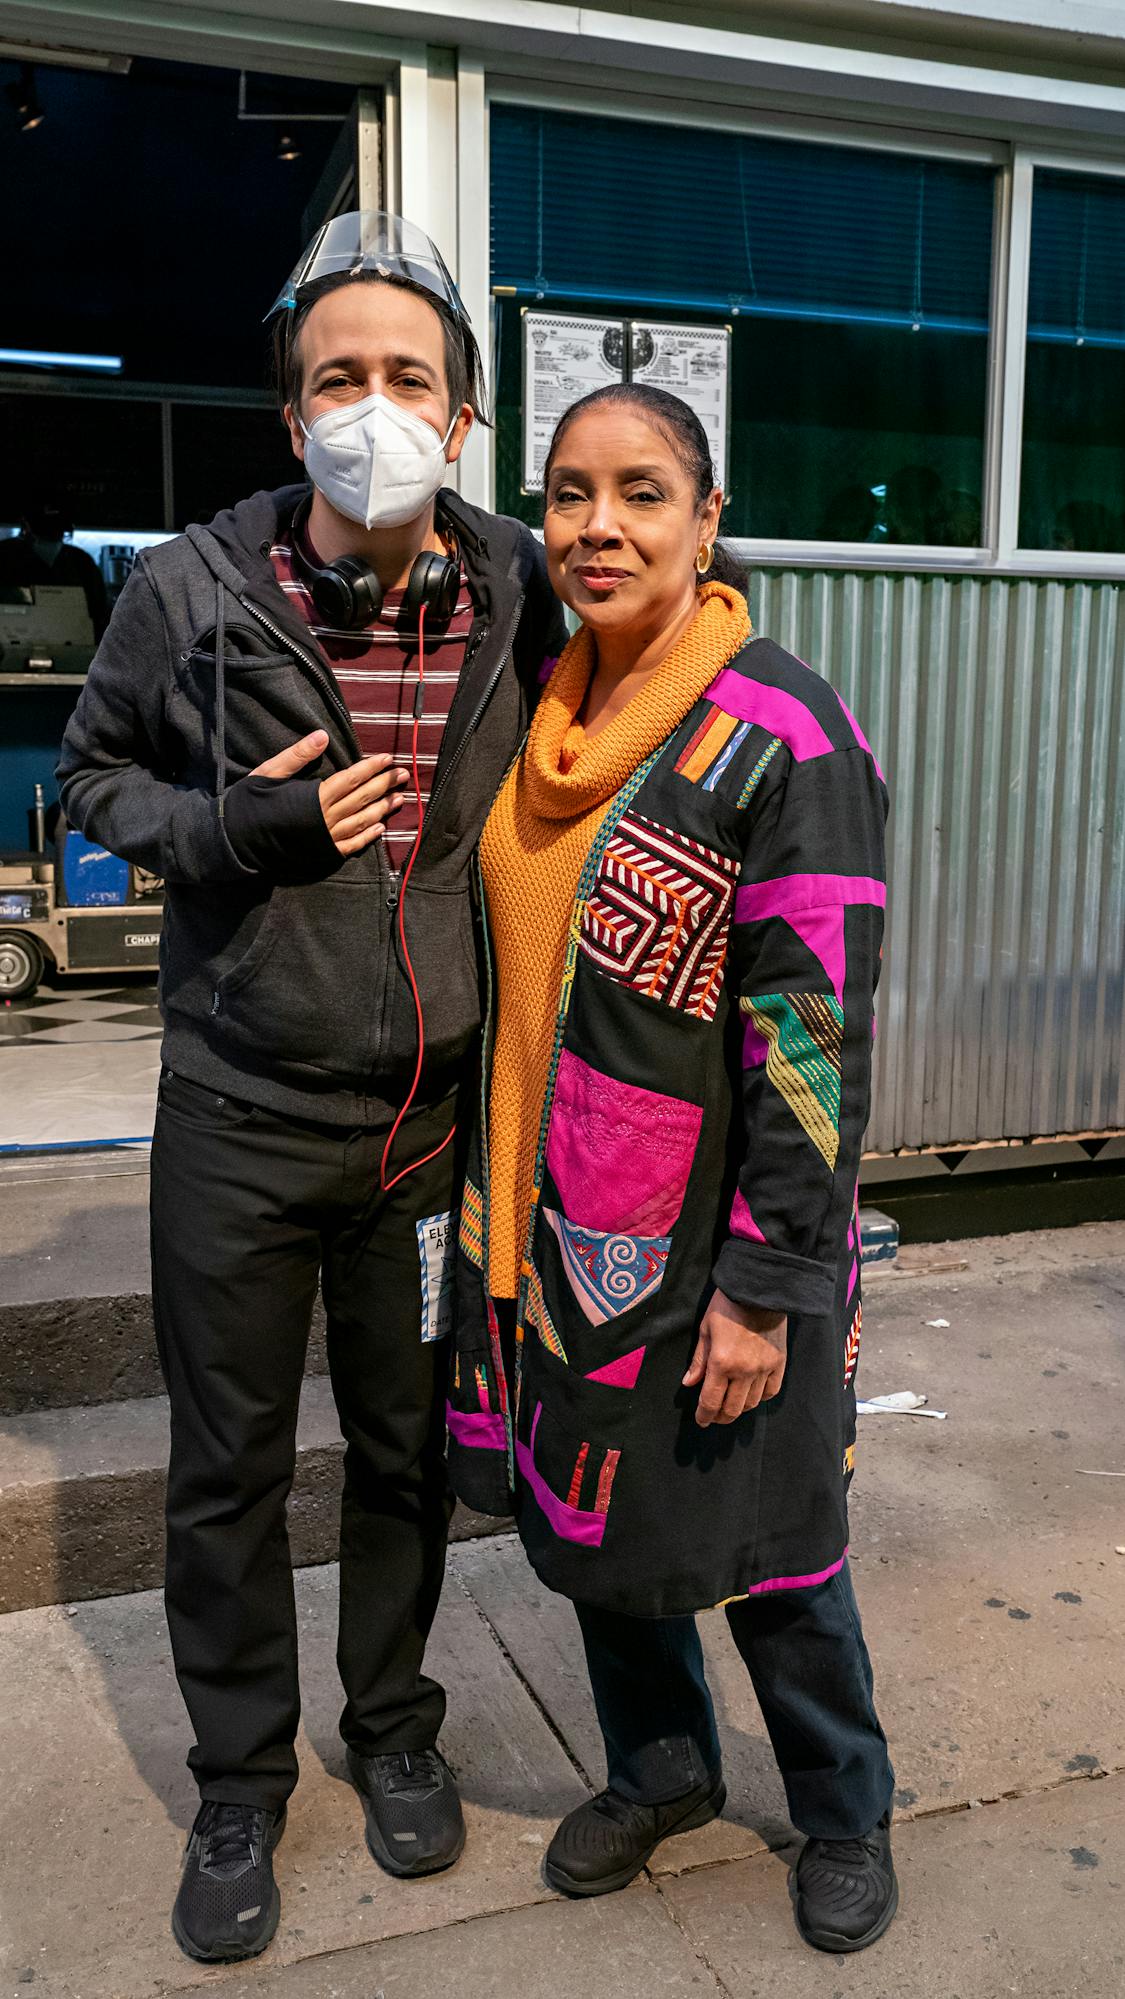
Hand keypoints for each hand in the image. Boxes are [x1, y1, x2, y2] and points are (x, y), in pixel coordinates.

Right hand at [250, 732, 408, 857]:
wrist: (235, 842)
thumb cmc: (248, 804)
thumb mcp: (268, 773)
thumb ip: (296, 756)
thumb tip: (322, 736)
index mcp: (314, 797)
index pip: (351, 779)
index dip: (371, 768)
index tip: (388, 759)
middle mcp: (325, 819)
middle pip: (362, 799)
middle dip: (384, 785)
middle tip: (403, 774)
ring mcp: (326, 839)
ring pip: (362, 822)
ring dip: (383, 809)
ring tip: (399, 798)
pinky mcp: (322, 854)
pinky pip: (351, 846)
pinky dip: (367, 837)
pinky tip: (380, 829)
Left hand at [683, 1289, 787, 1427]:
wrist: (760, 1289)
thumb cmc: (728, 1306)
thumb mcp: (706, 1329)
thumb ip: (699, 1361)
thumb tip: (689, 1383)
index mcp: (721, 1362)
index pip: (711, 1401)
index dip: (705, 1415)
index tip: (701, 1420)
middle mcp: (744, 1371)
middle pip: (732, 1409)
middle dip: (720, 1417)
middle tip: (714, 1416)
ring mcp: (764, 1368)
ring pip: (752, 1404)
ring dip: (739, 1409)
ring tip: (731, 1404)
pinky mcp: (779, 1363)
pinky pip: (771, 1391)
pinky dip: (760, 1398)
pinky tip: (752, 1394)